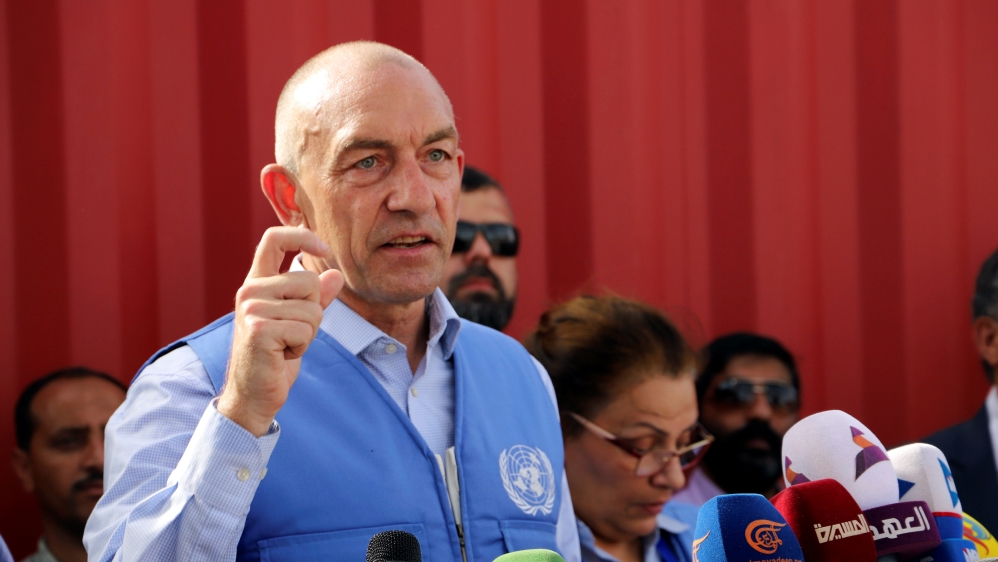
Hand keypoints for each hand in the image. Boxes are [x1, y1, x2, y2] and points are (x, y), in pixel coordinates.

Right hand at [217, 227, 343, 435]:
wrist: (254, 394)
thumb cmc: (276, 357)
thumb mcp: (299, 321)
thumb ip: (316, 298)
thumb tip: (335, 274)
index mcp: (257, 283)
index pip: (274, 239)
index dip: (302, 236)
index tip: (323, 248)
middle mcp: (250, 291)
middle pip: (309, 281)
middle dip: (313, 312)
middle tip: (291, 334)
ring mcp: (251, 309)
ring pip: (312, 308)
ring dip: (308, 333)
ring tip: (284, 346)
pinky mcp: (258, 329)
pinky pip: (305, 329)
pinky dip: (302, 346)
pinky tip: (282, 355)